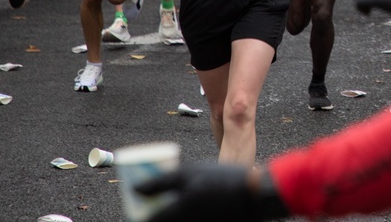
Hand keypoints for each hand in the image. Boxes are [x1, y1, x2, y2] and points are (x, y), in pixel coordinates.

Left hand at [136, 163, 287, 221]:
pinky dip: (184, 214)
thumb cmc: (221, 181)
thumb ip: (160, 182)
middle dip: (155, 212)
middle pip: (162, 221)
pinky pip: (190, 219)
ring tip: (173, 198)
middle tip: (154, 199)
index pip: (149, 221)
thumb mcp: (189, 173)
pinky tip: (191, 202)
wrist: (254, 194)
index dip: (139, 213)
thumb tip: (136, 189)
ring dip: (170, 213)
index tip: (137, 203)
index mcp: (175, 214)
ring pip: (176, 220)